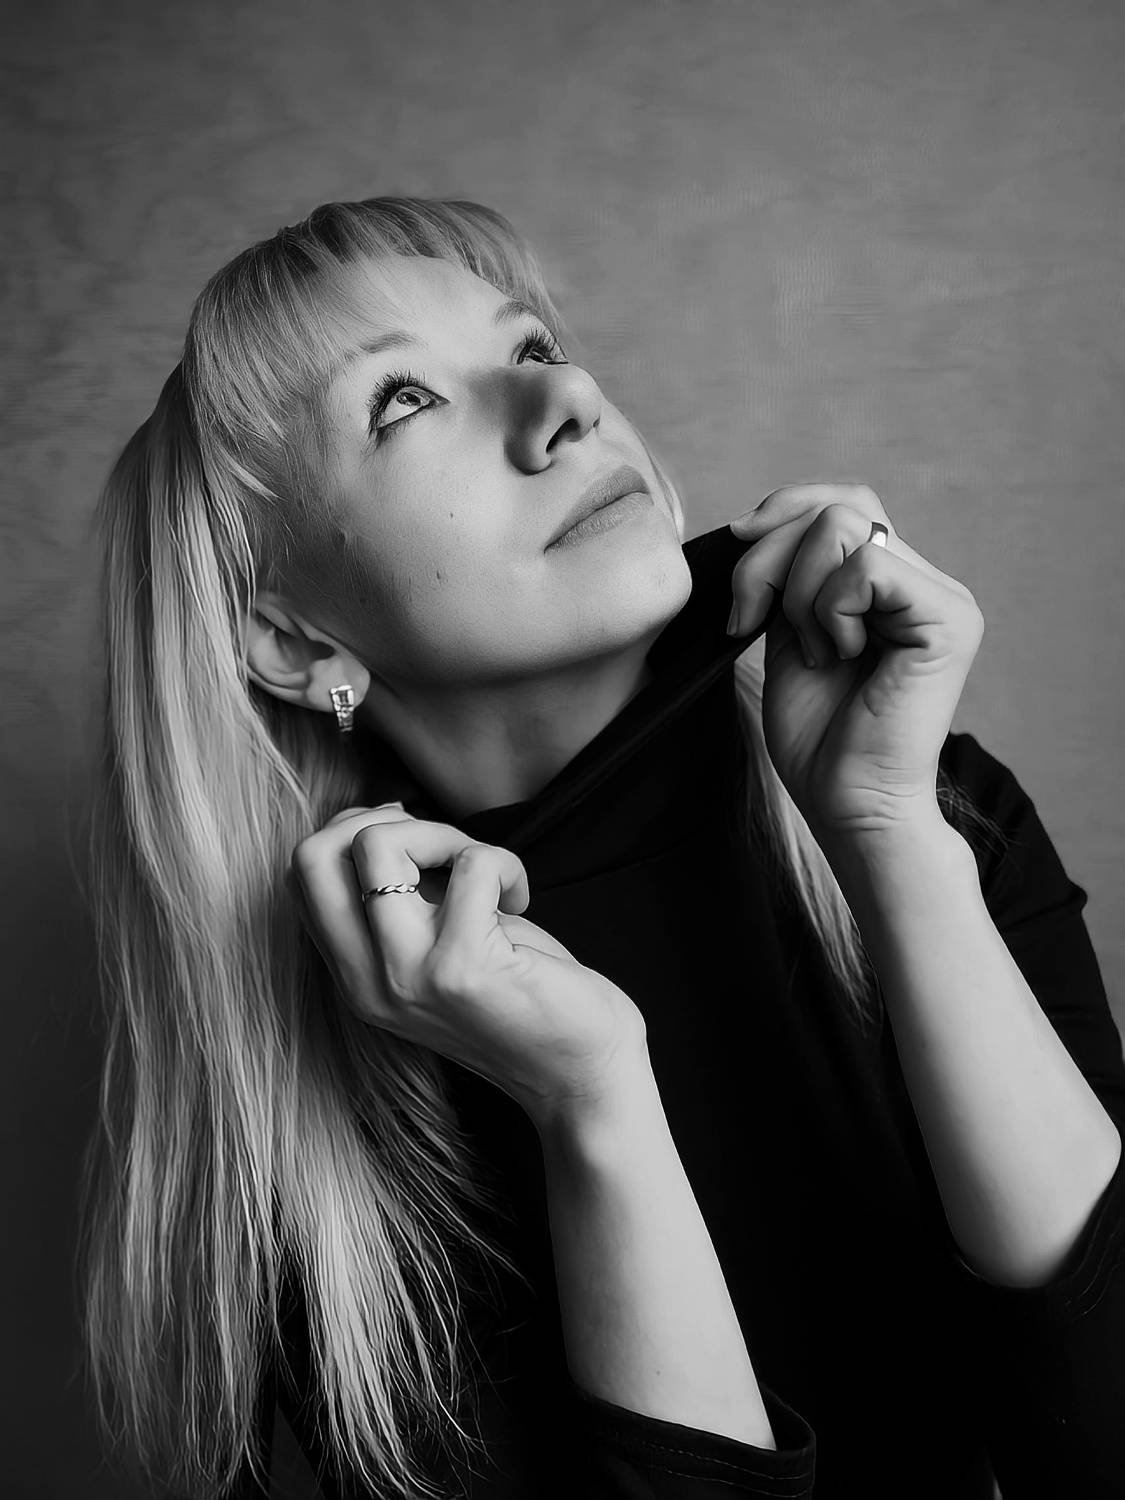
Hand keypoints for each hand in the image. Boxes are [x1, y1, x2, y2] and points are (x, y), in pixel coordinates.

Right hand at [289, 803, 647, 1126]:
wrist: (579, 1076)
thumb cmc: (518, 995)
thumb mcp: (435, 949)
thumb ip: (402, 898)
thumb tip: (383, 815)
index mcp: (354, 975)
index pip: (304, 874)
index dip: (355, 832)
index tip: (417, 844)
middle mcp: (366, 981)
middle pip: (312, 854)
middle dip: (382, 821)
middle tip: (444, 851)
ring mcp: (409, 975)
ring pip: (378, 845)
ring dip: (445, 836)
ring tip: (485, 872)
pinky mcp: (463, 967)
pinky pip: (471, 863)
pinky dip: (506, 864)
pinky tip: (521, 899)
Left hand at [726, 484, 983, 845]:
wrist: (849, 803)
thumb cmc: (818, 736)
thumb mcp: (787, 633)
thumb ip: (787, 574)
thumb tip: (756, 521)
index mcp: (890, 583)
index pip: (838, 502)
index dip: (780, 513)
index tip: (735, 550)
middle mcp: (924, 580)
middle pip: (835, 506)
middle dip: (768, 556)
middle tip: (750, 621)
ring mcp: (942, 596)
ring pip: (842, 527)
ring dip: (798, 594)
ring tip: (818, 652)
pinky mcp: (949, 618)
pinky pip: (866, 566)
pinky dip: (830, 610)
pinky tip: (843, 657)